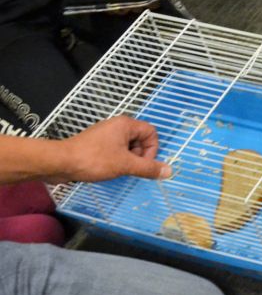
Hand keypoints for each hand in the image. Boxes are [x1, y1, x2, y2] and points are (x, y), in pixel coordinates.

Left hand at [56, 116, 170, 182]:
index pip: (151, 133)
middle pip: (139, 140)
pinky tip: (105, 169)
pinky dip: (114, 160)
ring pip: (126, 147)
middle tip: (127, 168)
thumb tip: (168, 171)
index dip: (151, 149)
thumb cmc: (94, 159)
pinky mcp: (94, 143)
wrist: (59, 162)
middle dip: (137, 156)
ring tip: (115, 170)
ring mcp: (104, 134)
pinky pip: (113, 150)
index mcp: (126, 124)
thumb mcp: (125, 165)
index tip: (141, 164)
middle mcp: (116, 125)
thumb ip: (148, 168)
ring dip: (125, 160)